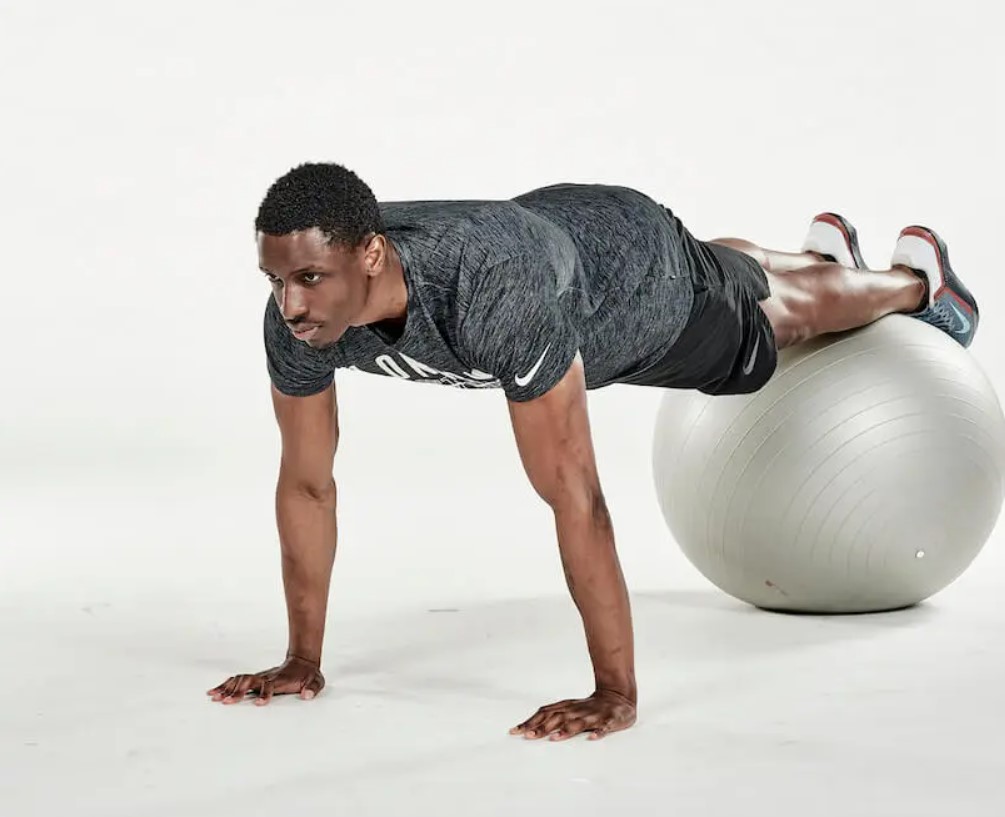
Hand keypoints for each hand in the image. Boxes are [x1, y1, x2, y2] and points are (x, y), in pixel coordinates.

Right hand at [206, 654, 324, 705]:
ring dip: (228, 688)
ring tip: (214, 697)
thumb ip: (312, 688)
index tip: (259, 704)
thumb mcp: (316, 681)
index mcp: (281, 680)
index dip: (265, 694)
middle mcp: (267, 677)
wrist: (302, 661)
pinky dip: (225, 685)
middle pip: (250, 682)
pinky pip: (238, 680)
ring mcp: (260, 677)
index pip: (270, 686)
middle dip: (238, 692)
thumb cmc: (308, 675)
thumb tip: (307, 695)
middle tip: (227, 702)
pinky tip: (214, 692)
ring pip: (241, 680)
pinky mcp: (255, 679)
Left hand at [509, 689, 636, 740]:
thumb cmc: (588, 707)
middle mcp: (577, 710)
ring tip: (554, 738)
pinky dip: (599, 732)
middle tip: (529, 736)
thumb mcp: (568, 709)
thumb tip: (529, 728)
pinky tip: (593, 738)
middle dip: (543, 728)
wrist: (618, 696)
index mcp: (566, 707)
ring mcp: (593, 715)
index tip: (515, 731)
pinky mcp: (609, 720)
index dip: (530, 722)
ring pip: (579, 723)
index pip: (544, 713)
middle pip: (557, 718)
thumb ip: (551, 718)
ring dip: (567, 730)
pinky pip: (604, 726)